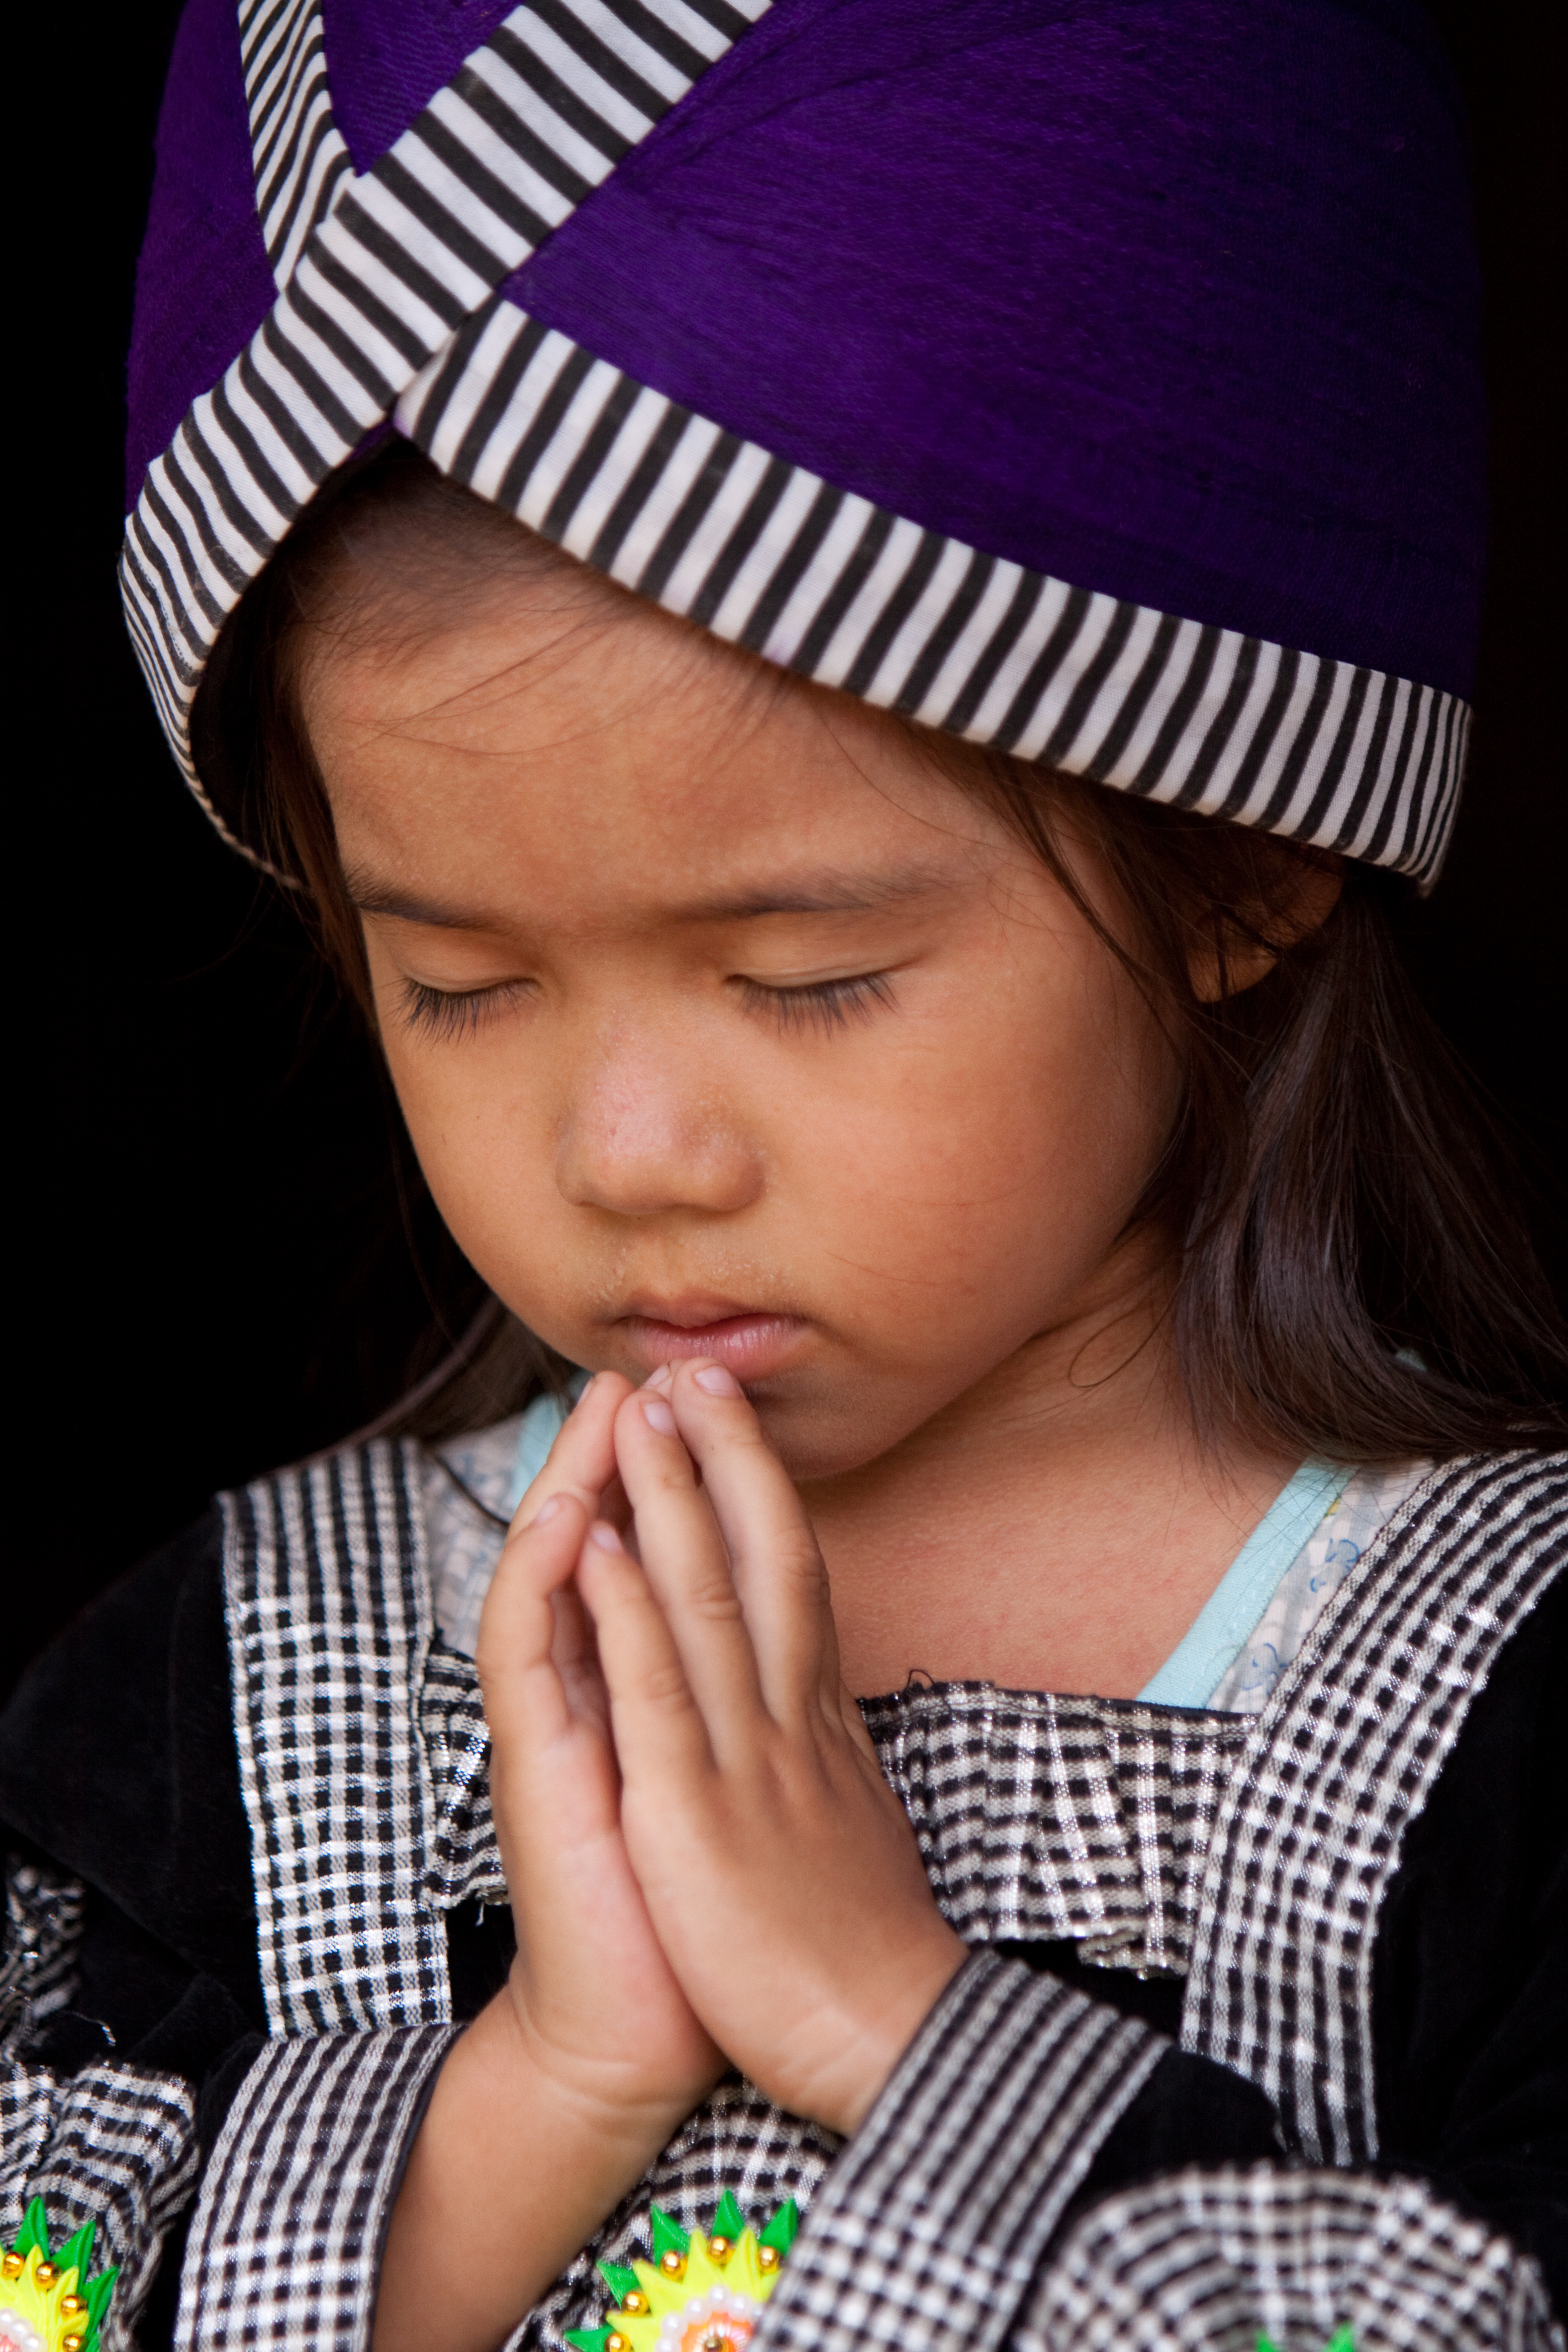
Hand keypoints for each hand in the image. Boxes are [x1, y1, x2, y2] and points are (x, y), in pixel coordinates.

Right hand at [475, 1371, 723, 2132]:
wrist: (641, 2032)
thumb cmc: (697, 1908)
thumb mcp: (732, 1782)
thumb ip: (737, 1708)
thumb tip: (784, 1648)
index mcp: (646, 1693)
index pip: (651, 1560)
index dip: (678, 1480)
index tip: (712, 1407)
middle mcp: (594, 1697)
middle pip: (599, 1547)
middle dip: (622, 1456)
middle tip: (651, 1367)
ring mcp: (558, 1730)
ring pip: (554, 1581)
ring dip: (577, 1487)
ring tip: (602, 1408)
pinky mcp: (538, 1774)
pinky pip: (533, 1659)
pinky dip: (551, 1584)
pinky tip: (572, 1522)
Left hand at [575, 1361, 965, 2136]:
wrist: (882, 2044)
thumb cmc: (858, 1947)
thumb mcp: (851, 1820)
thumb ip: (827, 1751)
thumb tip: (823, 1705)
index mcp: (820, 1723)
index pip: (794, 1577)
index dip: (763, 1489)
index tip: (731, 1419)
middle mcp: (788, 1719)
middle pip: (764, 1556)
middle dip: (726, 1456)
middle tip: (695, 1366)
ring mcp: (743, 1759)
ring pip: (705, 1597)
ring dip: (669, 1495)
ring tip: (638, 1408)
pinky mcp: (695, 1814)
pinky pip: (655, 1693)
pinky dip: (624, 1611)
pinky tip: (596, 1542)